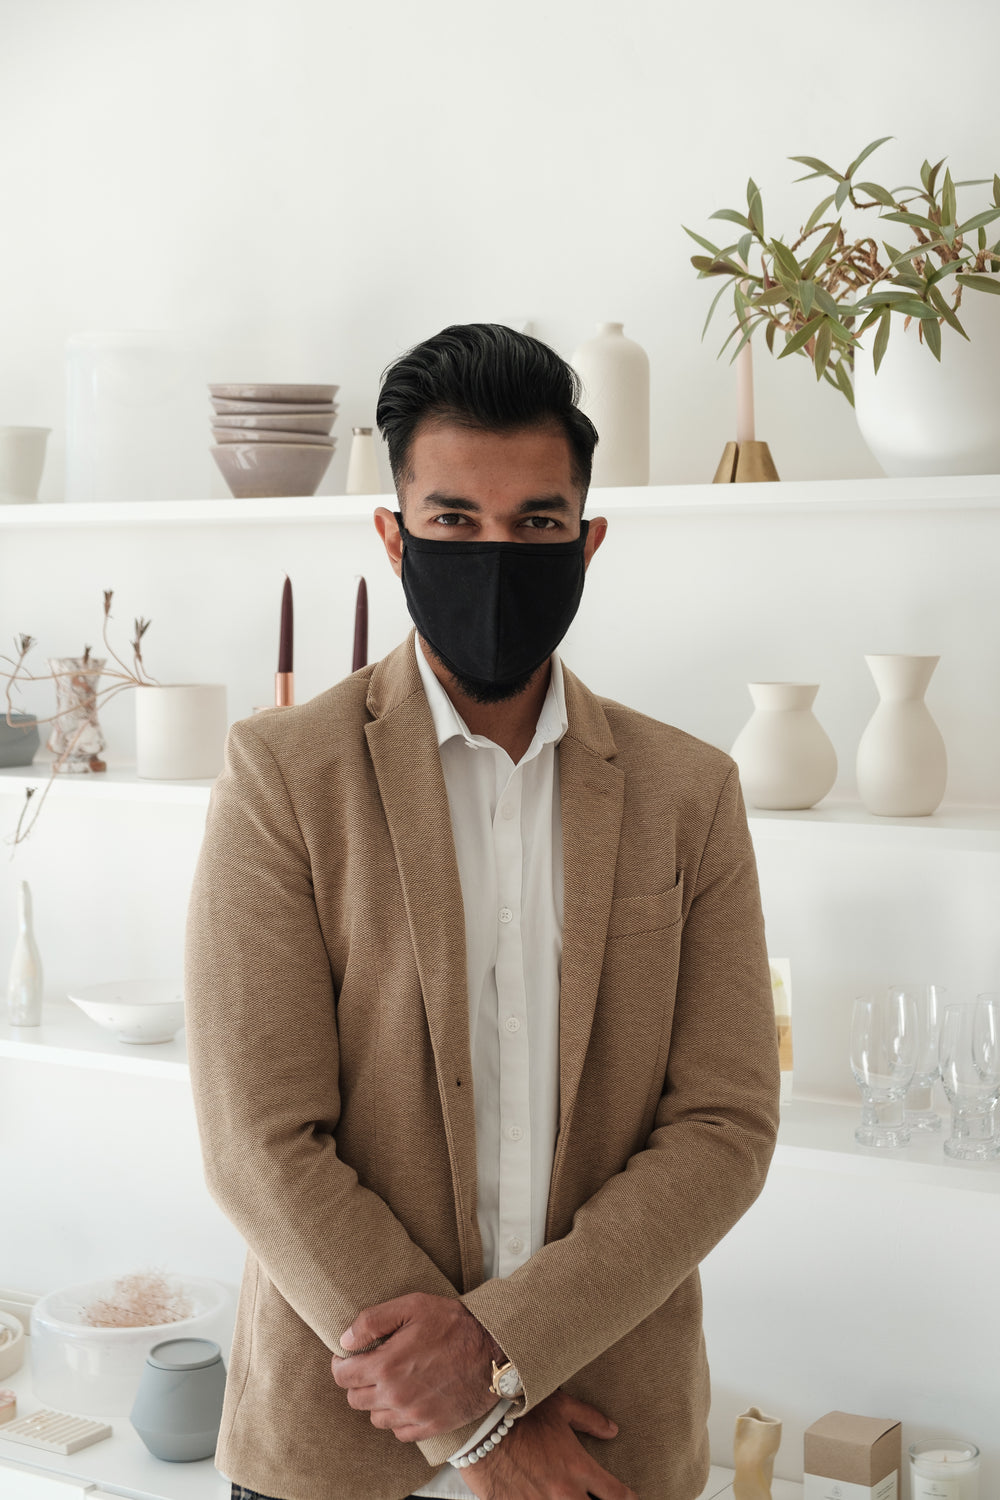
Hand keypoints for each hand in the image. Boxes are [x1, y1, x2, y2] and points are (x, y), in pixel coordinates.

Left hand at [330, 1292, 501, 1440]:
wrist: (494, 1350)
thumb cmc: (454, 1324)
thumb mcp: (412, 1306)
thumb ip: (372, 1321)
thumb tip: (345, 1340)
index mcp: (386, 1365)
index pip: (343, 1376)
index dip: (341, 1364)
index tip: (348, 1357)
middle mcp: (395, 1395)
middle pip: (356, 1399)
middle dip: (358, 1381)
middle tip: (371, 1366)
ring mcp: (413, 1415)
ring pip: (376, 1418)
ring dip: (377, 1401)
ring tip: (391, 1382)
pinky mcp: (431, 1426)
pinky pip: (400, 1432)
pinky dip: (398, 1419)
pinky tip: (408, 1400)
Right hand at [459, 1391, 636, 1499]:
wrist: (481, 1425)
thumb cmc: (520, 1411)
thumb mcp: (561, 1407)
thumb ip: (589, 1419)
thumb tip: (612, 1430)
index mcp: (578, 1468)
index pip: (616, 1495)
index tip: (630, 1499)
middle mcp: (563, 1493)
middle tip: (593, 1496)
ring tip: (566, 1496)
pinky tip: (538, 1498)